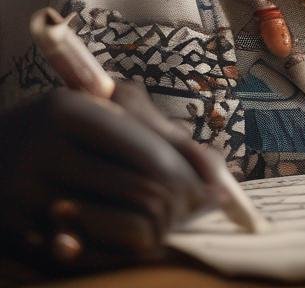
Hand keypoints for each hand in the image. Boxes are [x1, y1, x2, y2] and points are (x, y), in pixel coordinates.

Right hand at [0, 83, 224, 273]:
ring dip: (154, 231)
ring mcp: (21, 202)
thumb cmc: (56, 129)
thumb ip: (162, 135)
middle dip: (179, 207)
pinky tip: (123, 239)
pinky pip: (87, 258)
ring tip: (163, 222)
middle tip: (193, 211)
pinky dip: (117, 252)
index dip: (187, 177)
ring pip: (120, 231)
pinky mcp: (11, 239)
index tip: (210, 190)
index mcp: (67, 112)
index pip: (148, 154)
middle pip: (140, 194)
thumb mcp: (102, 110)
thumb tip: (218, 175)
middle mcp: (39, 154)